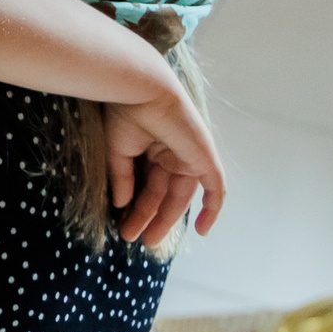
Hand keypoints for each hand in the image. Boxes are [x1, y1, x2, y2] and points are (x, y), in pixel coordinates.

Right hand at [106, 87, 226, 251]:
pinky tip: (203, 232)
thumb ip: (123, 178)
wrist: (142, 91)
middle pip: (164, 194)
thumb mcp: (118, 150)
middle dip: (150, 217)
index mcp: (153, 149)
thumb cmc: (126, 113)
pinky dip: (212, 210)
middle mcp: (173, 155)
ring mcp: (190, 158)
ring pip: (181, 196)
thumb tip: (121, 204)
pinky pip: (215, 190)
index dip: (137, 206)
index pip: (148, 184)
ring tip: (150, 240)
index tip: (123, 226)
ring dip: (167, 219)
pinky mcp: (205, 159)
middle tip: (136, 239)